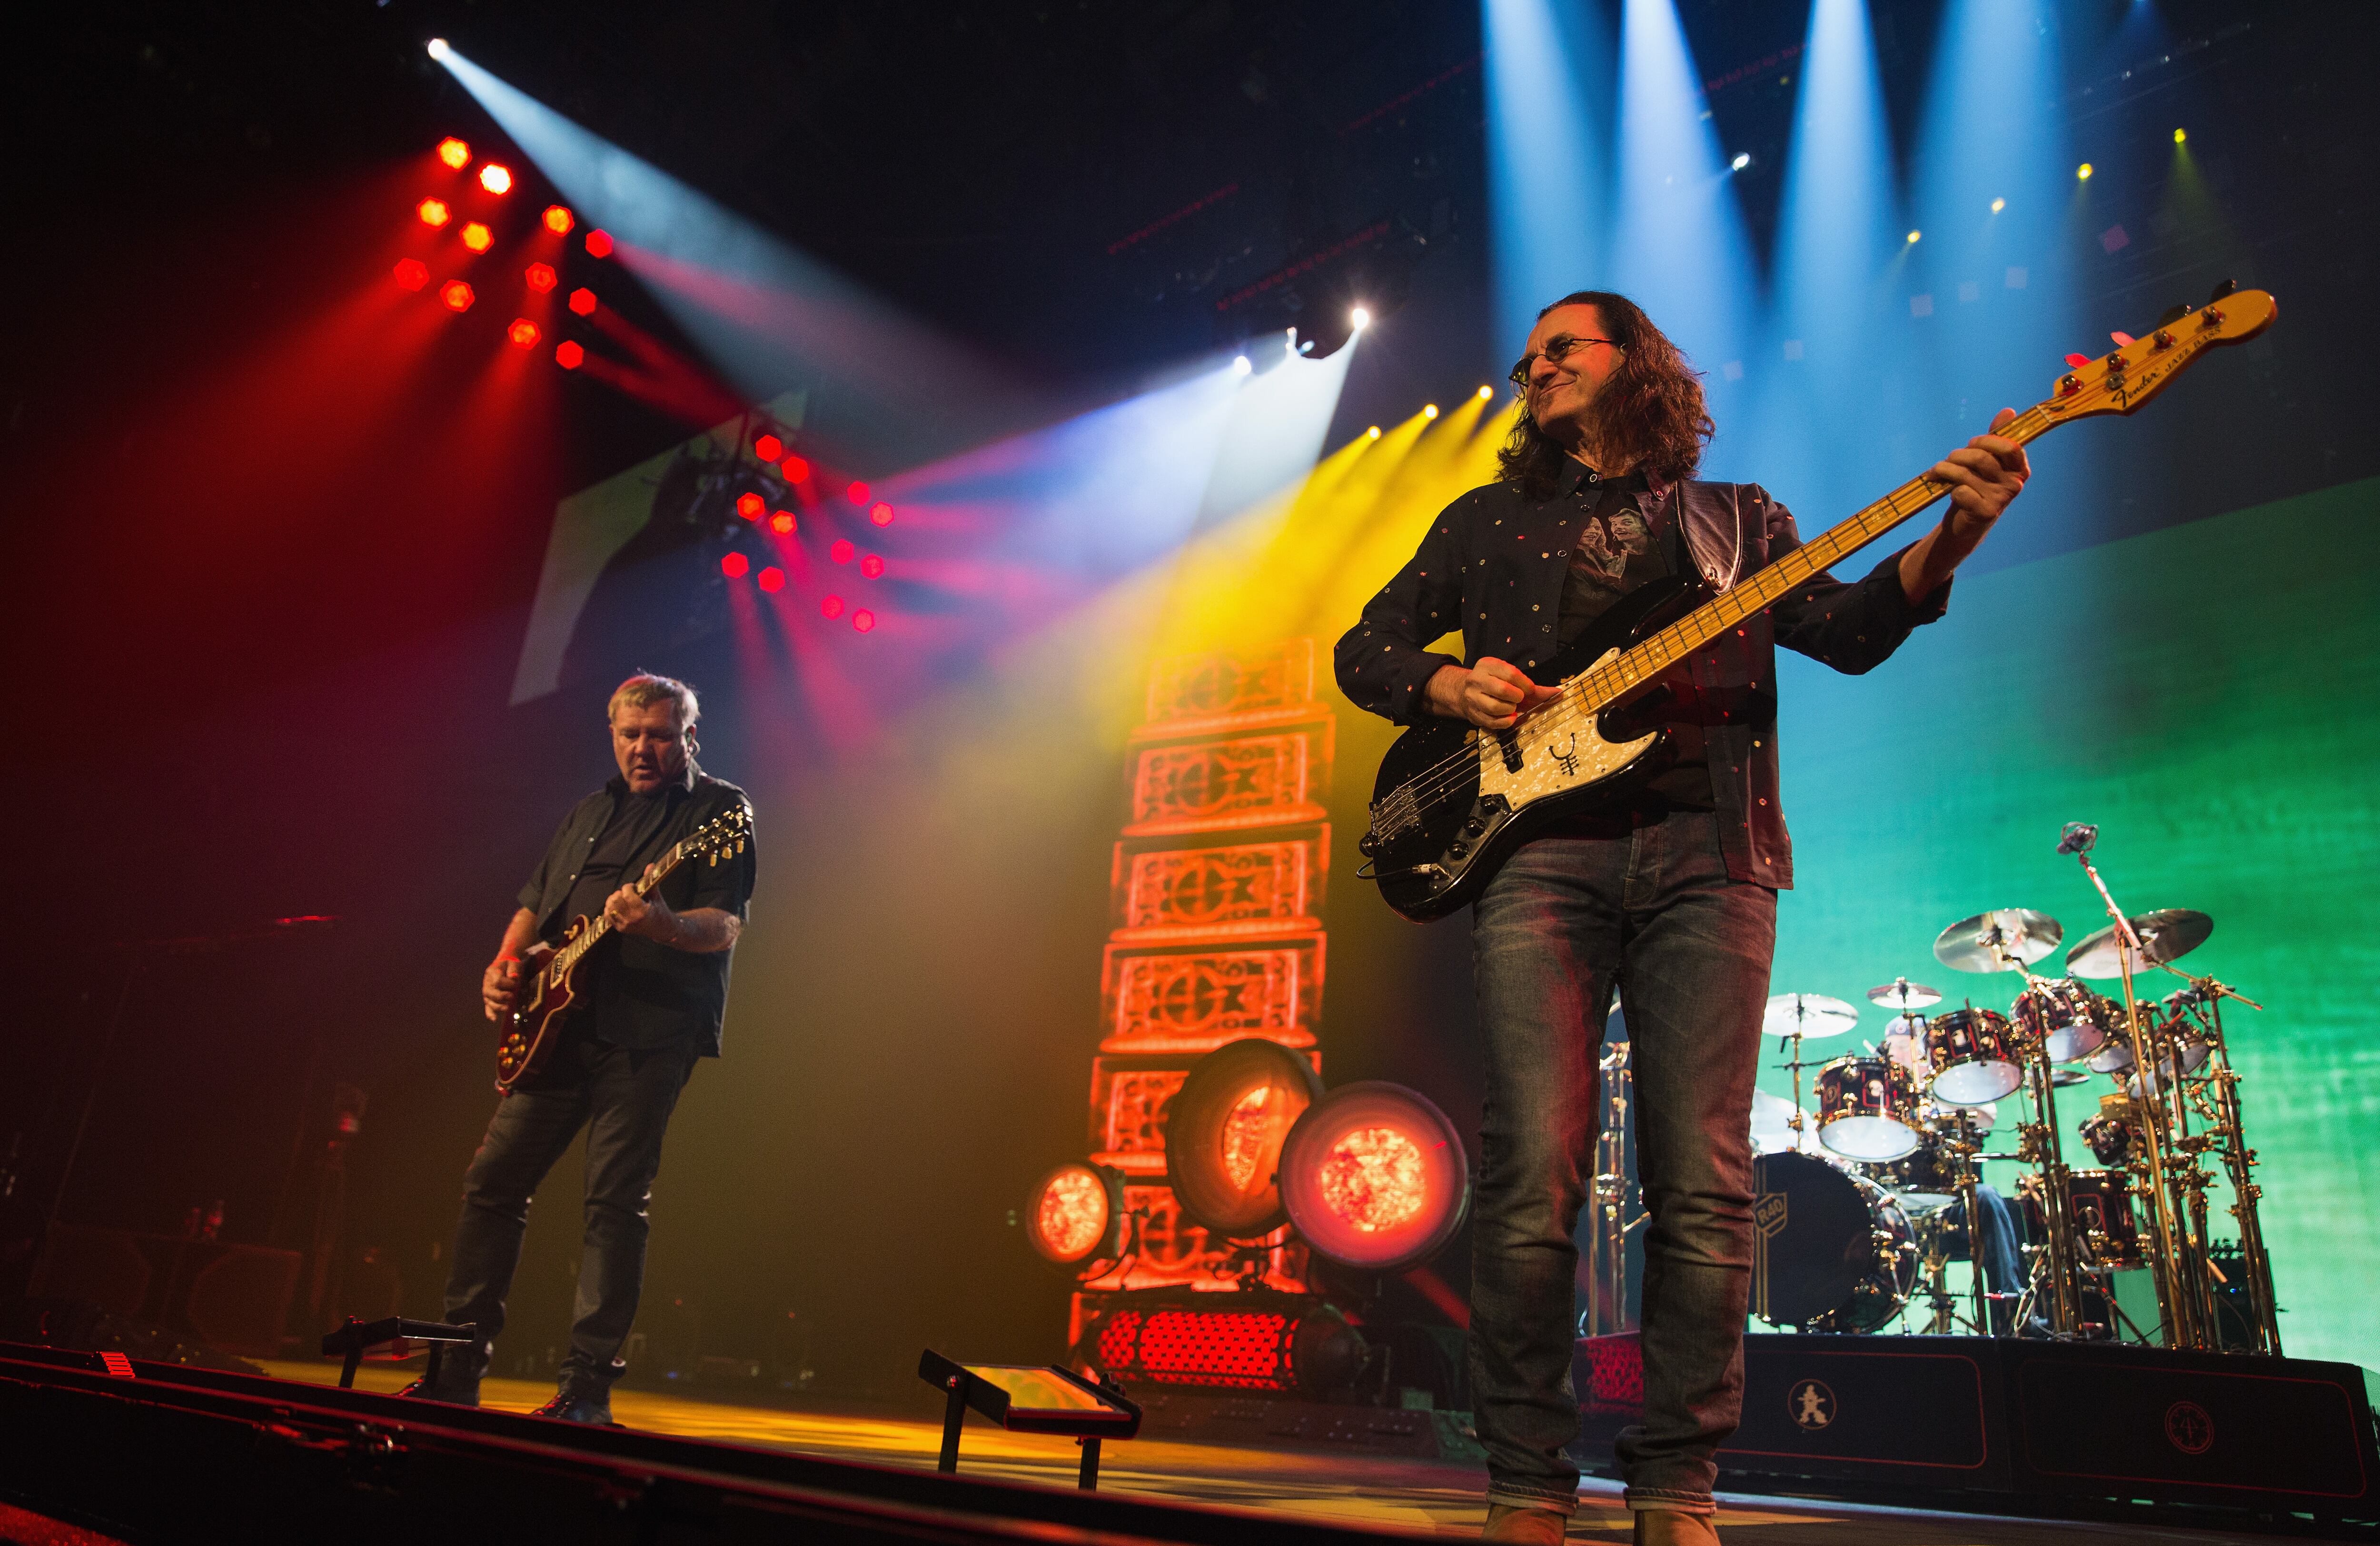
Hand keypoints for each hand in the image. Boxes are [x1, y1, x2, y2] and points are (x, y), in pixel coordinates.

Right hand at [482, 956, 523, 1022]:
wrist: (505, 964)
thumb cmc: (510, 964)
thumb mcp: (513, 962)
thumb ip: (513, 969)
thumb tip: (514, 977)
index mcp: (492, 972)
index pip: (498, 981)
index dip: (508, 983)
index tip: (516, 980)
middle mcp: (487, 982)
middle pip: (490, 992)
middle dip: (501, 996)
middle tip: (511, 996)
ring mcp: (487, 991)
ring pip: (489, 1001)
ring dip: (497, 1006)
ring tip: (506, 1009)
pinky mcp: (490, 998)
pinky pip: (488, 1006)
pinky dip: (490, 1013)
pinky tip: (493, 1019)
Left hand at [604, 882, 675, 942]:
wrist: (661, 929)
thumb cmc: (660, 911)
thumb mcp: (656, 896)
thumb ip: (651, 881)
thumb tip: (650, 865)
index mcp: (642, 911)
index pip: (627, 894)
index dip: (627, 887)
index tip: (633, 887)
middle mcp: (632, 919)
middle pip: (615, 900)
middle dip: (619, 893)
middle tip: (626, 893)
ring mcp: (625, 925)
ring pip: (609, 908)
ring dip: (613, 900)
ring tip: (622, 899)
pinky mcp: (620, 929)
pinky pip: (607, 916)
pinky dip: (609, 908)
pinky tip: (617, 906)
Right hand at [1429, 658, 1558, 728]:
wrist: (1464, 693)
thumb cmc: (1495, 684)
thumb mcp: (1510, 678)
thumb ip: (1534, 688)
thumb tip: (1558, 693)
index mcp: (1487, 665)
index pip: (1510, 673)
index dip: (1525, 684)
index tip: (1530, 690)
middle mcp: (1477, 679)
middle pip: (1502, 690)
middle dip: (1517, 697)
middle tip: (1519, 699)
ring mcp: (1472, 698)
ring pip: (1495, 707)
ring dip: (1510, 710)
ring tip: (1512, 708)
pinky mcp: (1472, 714)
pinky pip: (1492, 721)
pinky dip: (1505, 722)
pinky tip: (1509, 718)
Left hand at [1932, 407, 2029, 541]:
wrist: (1966, 523)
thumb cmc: (1976, 486)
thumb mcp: (1986, 462)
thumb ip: (1996, 438)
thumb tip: (2009, 411)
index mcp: (2020, 468)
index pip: (2009, 446)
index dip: (1986, 441)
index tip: (1972, 444)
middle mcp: (2015, 484)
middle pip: (1982, 458)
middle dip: (1958, 455)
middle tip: (1948, 460)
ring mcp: (2001, 499)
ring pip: (1966, 474)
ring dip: (1945, 469)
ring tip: (1937, 472)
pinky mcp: (1986, 512)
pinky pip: (1961, 492)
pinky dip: (1949, 489)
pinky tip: (1948, 492)